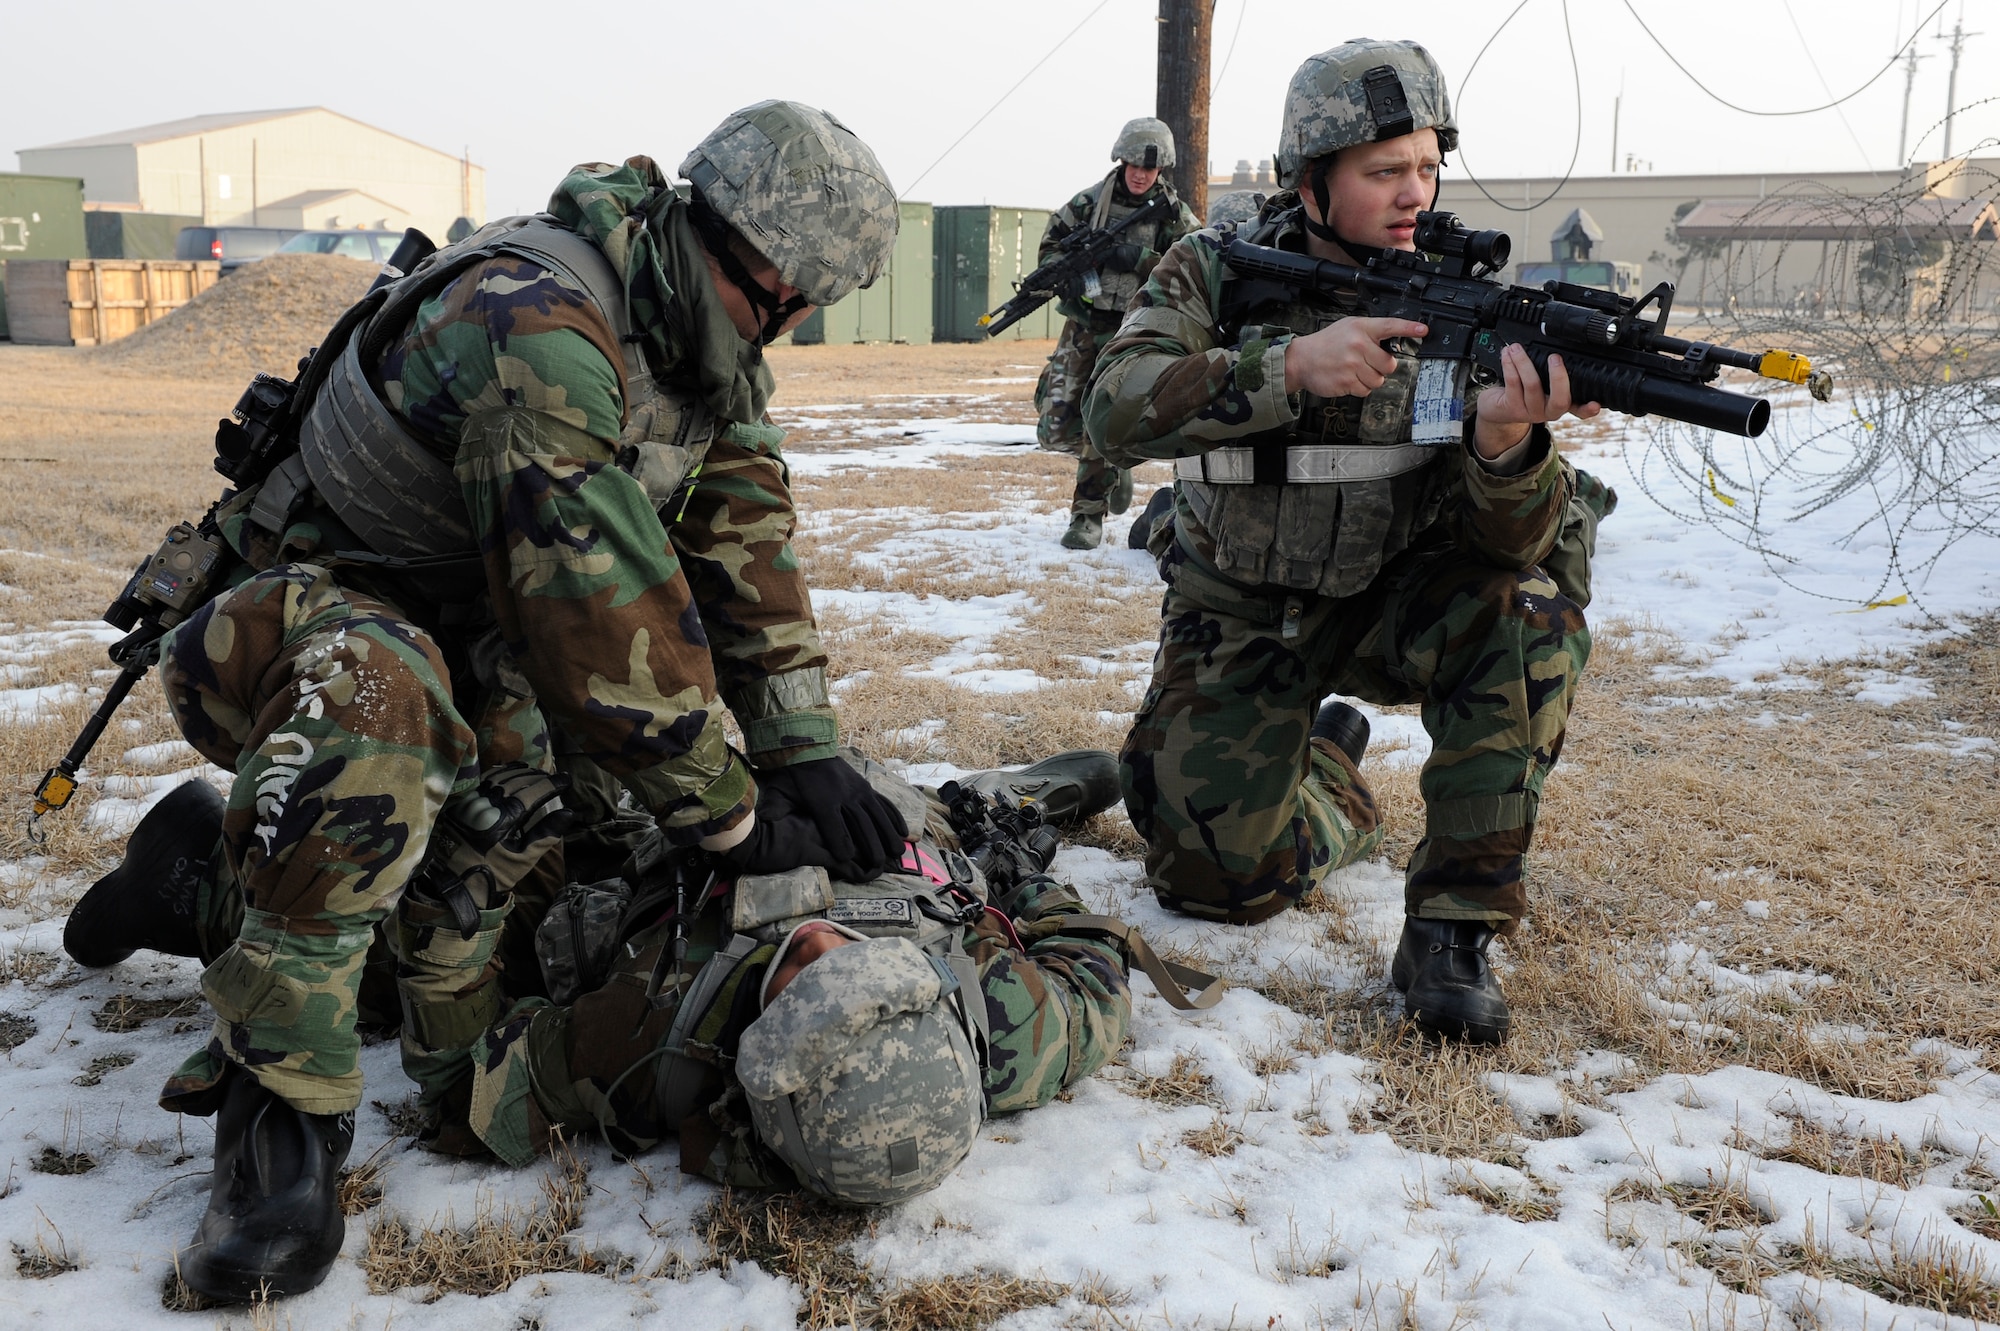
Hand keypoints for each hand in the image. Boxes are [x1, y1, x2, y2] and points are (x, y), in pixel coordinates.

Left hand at [755, 757, 908, 878]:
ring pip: (878, 816)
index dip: (840, 844)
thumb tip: (762, 822)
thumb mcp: (780, 790)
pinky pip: (884, 804)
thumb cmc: (793, 774)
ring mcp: (858, 790)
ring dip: (889, 834)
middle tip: (879, 864)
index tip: (845, 860)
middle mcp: (845, 795)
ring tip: (897, 852)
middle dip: (872, 845)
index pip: (834, 827)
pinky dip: (894, 818)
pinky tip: (904, 832)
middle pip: (861, 825)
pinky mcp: (866, 787)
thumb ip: (774, 808)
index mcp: (823, 801)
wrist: (808, 746)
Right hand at [1283, 317, 1427, 397]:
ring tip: (1354, 370)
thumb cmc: (1326, 344)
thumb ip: (1370, 333)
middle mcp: (1358, 345)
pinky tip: (1348, 378)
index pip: (1389, 326)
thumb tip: (1392, 344)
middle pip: (1388, 364)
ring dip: (1369, 379)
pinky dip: (1359, 388)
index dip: (1408, 328)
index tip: (1423, 330)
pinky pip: (1365, 390)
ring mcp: (1352, 364)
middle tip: (1367, 363)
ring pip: (1378, 380)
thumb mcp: (1348, 328)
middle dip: (1381, 367)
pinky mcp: (1346, 381)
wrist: (1301, 359)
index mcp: (1360, 328)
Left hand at [1472, 347, 1600, 457]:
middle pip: (1560, 399)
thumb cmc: (1523, 391)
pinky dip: (1510, 365)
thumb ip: (1553, 373)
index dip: (1588, 408)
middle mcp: (1548, 411)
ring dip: (1524, 362)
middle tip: (1555, 357)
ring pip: (1532, 385)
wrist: (1497, 408)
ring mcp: (1530, 411)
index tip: (1596, 404)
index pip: (1579, 409)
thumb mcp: (1542, 383)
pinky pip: (1513, 383)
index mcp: (1561, 404)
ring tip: (1517, 348)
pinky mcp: (1512, 408)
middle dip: (1558, 376)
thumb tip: (1558, 346)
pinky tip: (1507, 355)